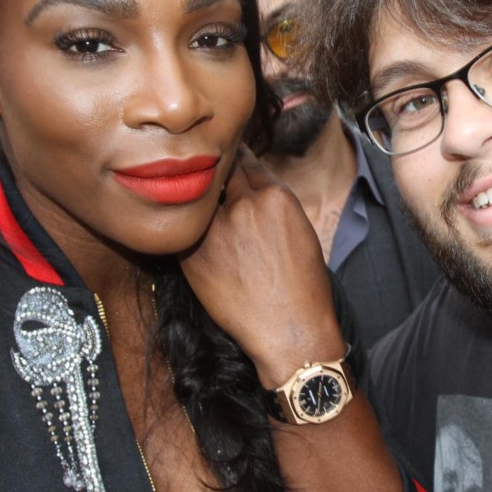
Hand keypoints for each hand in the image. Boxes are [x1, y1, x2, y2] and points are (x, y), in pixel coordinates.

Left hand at [179, 146, 344, 385]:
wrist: (289, 330)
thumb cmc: (304, 286)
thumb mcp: (300, 230)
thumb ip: (273, 203)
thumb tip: (250, 188)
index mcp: (275, 196)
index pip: (247, 162)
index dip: (237, 162)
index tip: (229, 161)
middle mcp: (244, 205)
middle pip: (222, 175)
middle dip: (219, 177)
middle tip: (213, 182)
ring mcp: (216, 229)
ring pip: (201, 202)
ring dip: (203, 205)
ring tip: (207, 215)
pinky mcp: (194, 254)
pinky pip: (187, 231)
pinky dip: (191, 232)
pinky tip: (199, 241)